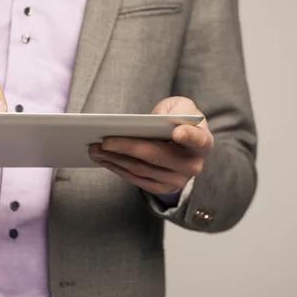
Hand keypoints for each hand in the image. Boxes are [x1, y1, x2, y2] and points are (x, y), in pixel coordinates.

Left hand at [88, 97, 213, 194]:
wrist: (183, 144)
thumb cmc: (179, 120)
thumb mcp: (180, 107)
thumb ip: (170, 109)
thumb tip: (146, 123)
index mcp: (203, 141)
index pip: (198, 139)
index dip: (189, 136)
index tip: (177, 131)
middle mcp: (193, 165)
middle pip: (156, 156)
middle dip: (127, 147)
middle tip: (104, 141)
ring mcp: (177, 180)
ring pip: (141, 170)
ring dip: (115, 159)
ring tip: (94, 149)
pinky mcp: (161, 188)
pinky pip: (135, 179)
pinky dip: (117, 168)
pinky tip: (102, 158)